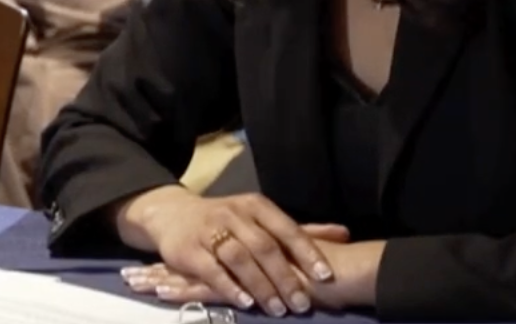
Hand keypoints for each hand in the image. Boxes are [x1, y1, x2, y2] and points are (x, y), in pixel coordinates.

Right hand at [114, 186, 344, 316]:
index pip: (287, 228)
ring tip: (277, 309)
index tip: (326, 276)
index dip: (307, 252)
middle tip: (302, 304)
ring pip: (240, 258)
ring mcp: (210, 231)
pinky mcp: (189, 249)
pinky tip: (245, 302)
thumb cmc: (226, 220)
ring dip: (261, 285)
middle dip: (286, 277)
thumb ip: (301, 230)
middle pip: (265, 246)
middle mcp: (234, 215)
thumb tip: (344, 235)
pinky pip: (212, 269)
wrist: (171, 214)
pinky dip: (230, 287)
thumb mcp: (262, 219)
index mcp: (256, 206)